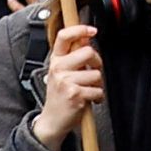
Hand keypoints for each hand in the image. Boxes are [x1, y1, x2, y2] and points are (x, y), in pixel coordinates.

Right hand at [33, 23, 104, 149]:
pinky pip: (98, 90)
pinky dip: (98, 97)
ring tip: (88, 90)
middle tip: (93, 72)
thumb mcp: (62, 72)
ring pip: (96, 74)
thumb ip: (73, 55)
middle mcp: (58, 69)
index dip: (79, 29)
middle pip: (88, 52)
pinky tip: (89, 100)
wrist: (52, 121)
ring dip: (98, 84)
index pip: (64, 37)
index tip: (91, 31)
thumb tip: (86, 36)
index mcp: (55, 60)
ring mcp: (66, 82)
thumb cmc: (61, 95)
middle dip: (97, 62)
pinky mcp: (75, 95)